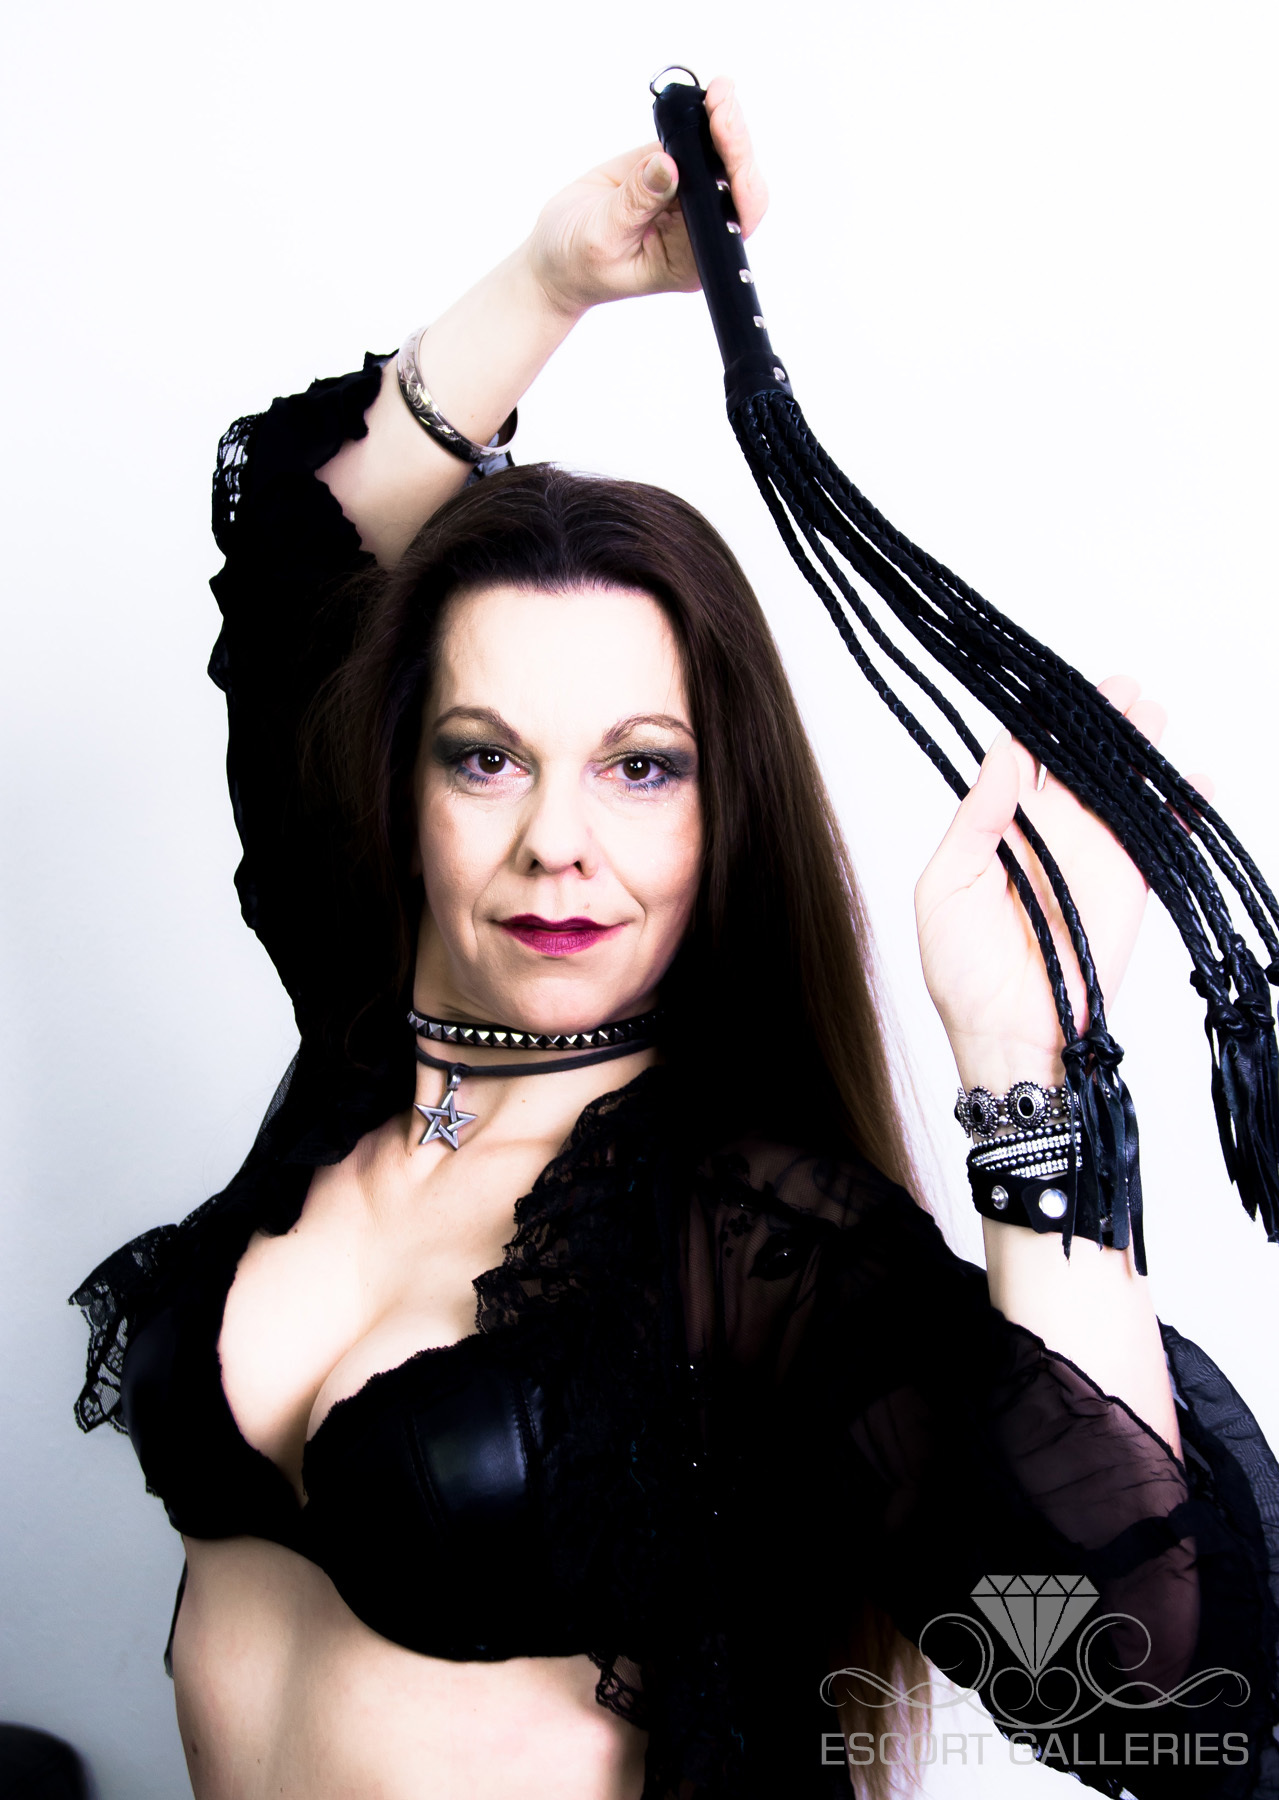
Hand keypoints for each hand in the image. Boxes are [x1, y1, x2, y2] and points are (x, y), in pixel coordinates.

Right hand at [526, 75, 767, 316]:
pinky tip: (696, 99)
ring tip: (717, 91)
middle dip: (734, 141)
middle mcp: (698, 230)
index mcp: (690, 260)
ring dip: (721, 121)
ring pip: (719, 156)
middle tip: (721, 99)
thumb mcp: (602, 236)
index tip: (725, 139)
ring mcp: (687, 198)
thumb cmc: (577, 262)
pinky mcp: (672, 171)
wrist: (556, 255)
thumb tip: (668, 164)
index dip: (739, 178)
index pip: (732, 218)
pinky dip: (697, 118)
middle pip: (735, 183)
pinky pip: (692, 140)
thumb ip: (636, 201)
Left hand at [914, 676, 1212, 1091]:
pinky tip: (1194, 782)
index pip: (1021, 760)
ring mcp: (1091, 856)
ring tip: (1153, 712)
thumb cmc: (960, 973)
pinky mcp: (1128, 885)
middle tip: (1119, 687)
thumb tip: (1001, 762)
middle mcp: (1047, 833)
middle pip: (1077, 762)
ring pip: (1119, 788)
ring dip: (1139, 750)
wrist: (1007, 1036)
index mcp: (997, 827)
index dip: (1038, 724)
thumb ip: (973, 824)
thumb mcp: (943, 890)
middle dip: (1098, 721)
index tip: (1051, 692)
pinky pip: (1159, 839)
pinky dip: (1181, 810)